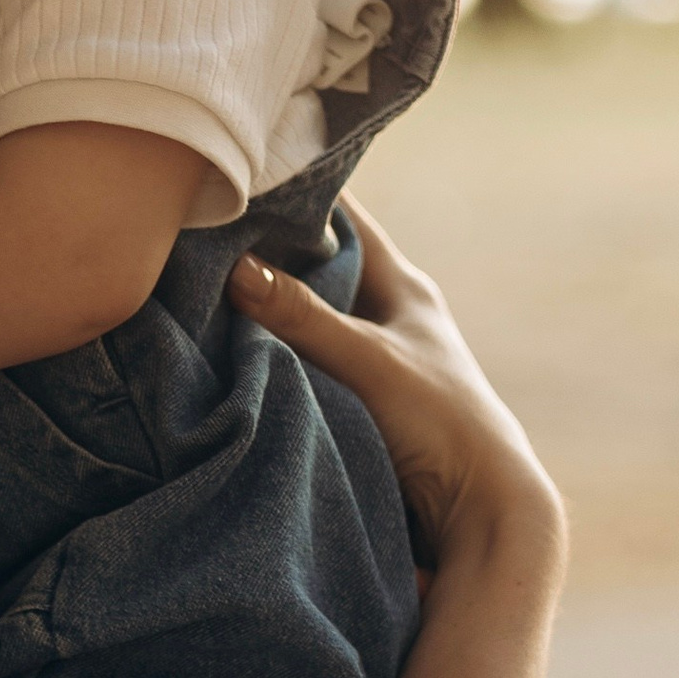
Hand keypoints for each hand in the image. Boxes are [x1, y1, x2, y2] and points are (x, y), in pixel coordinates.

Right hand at [229, 206, 561, 576]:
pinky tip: (228, 346)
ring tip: (199, 278)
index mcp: (402, 286)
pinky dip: (270, 347)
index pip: (344, 216)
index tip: (244, 167)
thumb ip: (303, 317)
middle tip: (202, 227)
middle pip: (317, 261)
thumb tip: (235, 266)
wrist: (479, 510)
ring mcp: (370, 356)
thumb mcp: (368, 362)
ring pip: (306, 311)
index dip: (300, 187)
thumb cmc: (442, 425)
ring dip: (265, 301)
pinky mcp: (355, 398)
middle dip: (266, 245)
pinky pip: (301, 356)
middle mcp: (386, 313)